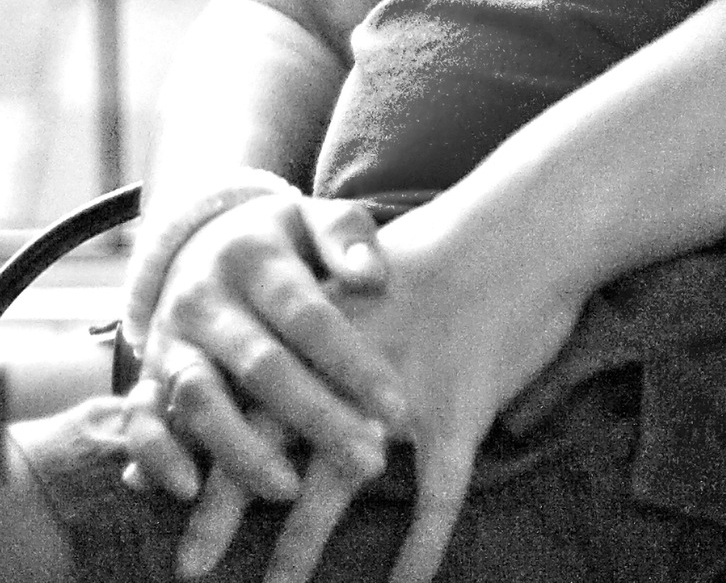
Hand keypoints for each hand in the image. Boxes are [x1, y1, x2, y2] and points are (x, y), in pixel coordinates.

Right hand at [121, 193, 404, 506]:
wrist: (198, 238)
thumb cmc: (281, 240)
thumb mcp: (314, 218)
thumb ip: (347, 236)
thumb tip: (373, 278)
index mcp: (255, 257)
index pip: (309, 315)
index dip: (353, 364)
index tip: (398, 409)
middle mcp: (206, 298)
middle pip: (262, 365)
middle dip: (317, 419)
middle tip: (370, 462)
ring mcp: (171, 338)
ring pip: (199, 398)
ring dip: (242, 450)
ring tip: (291, 490)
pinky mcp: (146, 374)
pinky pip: (137, 420)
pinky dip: (156, 456)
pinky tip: (191, 491)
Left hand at [219, 190, 589, 582]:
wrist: (529, 223)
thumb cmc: (460, 242)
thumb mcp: (378, 263)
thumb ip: (333, 301)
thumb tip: (288, 339)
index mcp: (324, 317)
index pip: (245, 385)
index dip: (198, 435)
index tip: (149, 478)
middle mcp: (350, 358)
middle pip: (273, 437)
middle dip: (226, 503)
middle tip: (188, 563)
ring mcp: (404, 389)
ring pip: (338, 478)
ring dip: (302, 544)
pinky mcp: (461, 409)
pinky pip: (437, 497)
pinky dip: (420, 549)